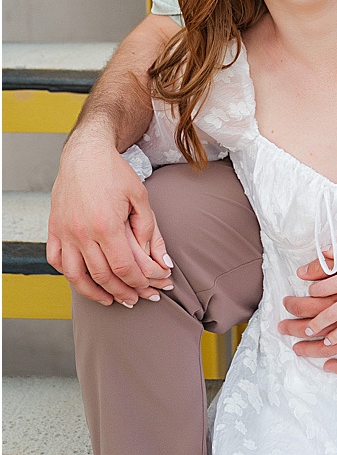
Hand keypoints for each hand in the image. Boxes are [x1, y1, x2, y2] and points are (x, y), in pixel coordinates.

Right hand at [46, 132, 172, 306]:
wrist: (84, 155)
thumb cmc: (115, 174)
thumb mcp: (141, 199)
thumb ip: (151, 233)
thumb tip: (163, 262)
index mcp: (106, 225)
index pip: (123, 267)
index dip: (138, 282)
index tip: (151, 289)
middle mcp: (81, 233)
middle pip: (102, 275)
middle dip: (122, 291)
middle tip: (137, 300)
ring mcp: (64, 232)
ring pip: (76, 276)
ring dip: (94, 292)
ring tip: (111, 300)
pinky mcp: (54, 229)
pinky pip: (57, 261)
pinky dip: (70, 275)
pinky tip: (84, 280)